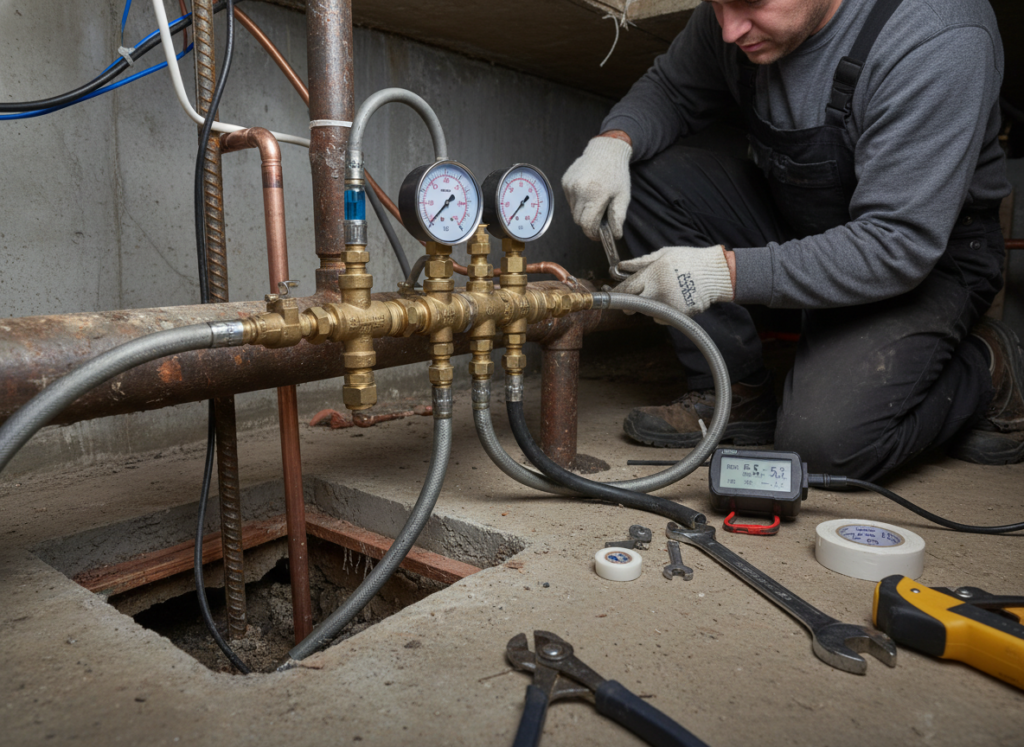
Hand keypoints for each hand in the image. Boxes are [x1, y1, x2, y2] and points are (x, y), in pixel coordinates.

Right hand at [561, 135, 632, 239]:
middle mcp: (579, 191)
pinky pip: (570, 200)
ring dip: (583, 212)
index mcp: (595, 195)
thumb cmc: (617, 174)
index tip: (598, 235)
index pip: (587, 224)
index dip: (592, 233)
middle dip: (588, 223)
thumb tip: (615, 235)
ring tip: (595, 202)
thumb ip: (618, 217)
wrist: (606, 151)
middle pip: (578, 220)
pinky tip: (588, 192)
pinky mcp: (565, 182)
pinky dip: (578, 201)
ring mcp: (570, 186)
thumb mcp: (623, 196)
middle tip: (599, 219)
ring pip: (573, 211)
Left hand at [615, 246, 734, 316]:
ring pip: (647, 311)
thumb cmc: (690, 259)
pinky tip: (673, 300)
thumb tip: (621, 266)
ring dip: (649, 305)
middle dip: (629, 303)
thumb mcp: (664, 254)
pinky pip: (661, 318)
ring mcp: (668, 305)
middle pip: (632, 305)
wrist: (716, 273)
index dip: (617, 293)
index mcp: (652, 275)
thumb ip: (640, 262)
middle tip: (635, 298)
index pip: (626, 288)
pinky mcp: (677, 315)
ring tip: (664, 292)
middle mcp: (657, 292)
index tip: (612, 294)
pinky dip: (662, 312)